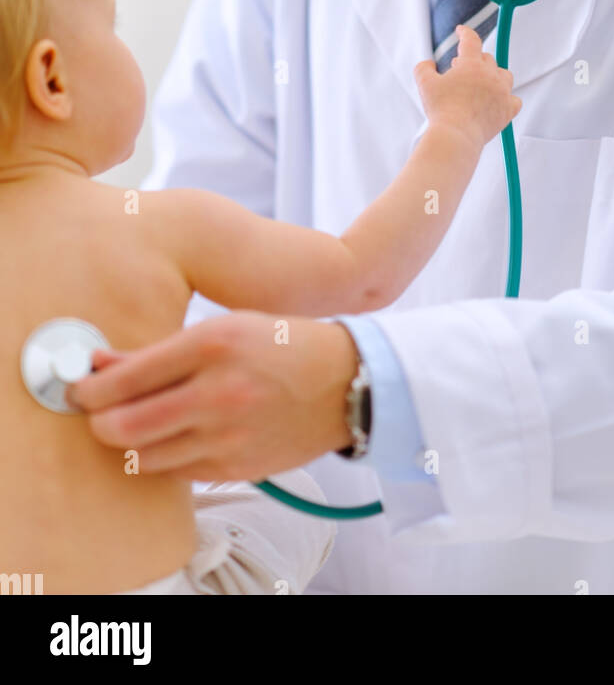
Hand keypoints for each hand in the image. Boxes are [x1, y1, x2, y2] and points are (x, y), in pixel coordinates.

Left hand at [66, 312, 358, 481]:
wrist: (345, 383)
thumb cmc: (282, 346)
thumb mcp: (224, 328)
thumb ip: (160, 351)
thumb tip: (100, 364)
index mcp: (211, 344)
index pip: (125, 379)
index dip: (89, 389)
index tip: (80, 389)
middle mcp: (217, 393)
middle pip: (123, 427)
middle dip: (98, 422)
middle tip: (98, 413)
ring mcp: (227, 437)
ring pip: (143, 458)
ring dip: (128, 444)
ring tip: (134, 424)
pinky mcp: (236, 468)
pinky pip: (176, 473)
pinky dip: (164, 457)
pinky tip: (172, 437)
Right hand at [413, 23, 521, 151]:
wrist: (456, 136)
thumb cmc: (441, 109)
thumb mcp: (424, 84)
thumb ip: (424, 68)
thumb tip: (429, 63)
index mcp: (471, 64)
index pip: (471, 40)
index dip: (465, 33)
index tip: (461, 31)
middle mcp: (490, 75)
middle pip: (487, 58)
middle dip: (473, 60)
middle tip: (460, 68)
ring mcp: (502, 92)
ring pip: (504, 75)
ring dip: (494, 75)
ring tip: (482, 82)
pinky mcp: (508, 110)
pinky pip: (514, 99)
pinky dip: (507, 98)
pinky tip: (499, 100)